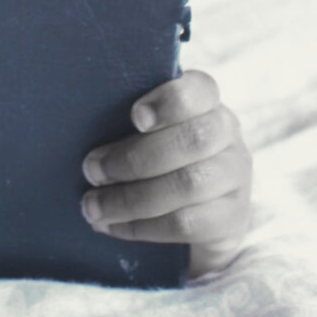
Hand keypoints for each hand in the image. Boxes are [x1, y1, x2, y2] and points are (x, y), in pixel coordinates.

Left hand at [79, 70, 250, 278]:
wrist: (194, 215)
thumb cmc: (154, 159)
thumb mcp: (142, 134)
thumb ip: (125, 124)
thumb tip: (81, 129)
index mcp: (205, 103)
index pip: (200, 89)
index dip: (170, 101)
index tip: (135, 116)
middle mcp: (227, 135)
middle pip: (195, 139)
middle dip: (135, 158)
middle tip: (91, 170)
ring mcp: (235, 178)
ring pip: (189, 185)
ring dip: (130, 198)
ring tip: (92, 206)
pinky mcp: (231, 219)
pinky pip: (187, 224)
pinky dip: (141, 227)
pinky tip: (112, 226)